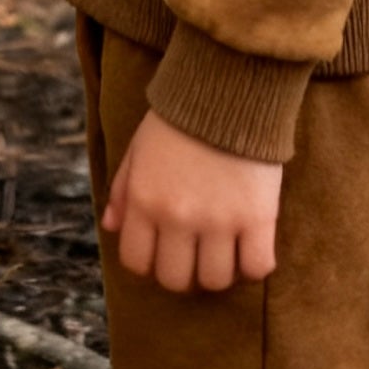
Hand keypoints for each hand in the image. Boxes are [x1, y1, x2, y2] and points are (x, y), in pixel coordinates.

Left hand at [101, 109, 280, 293]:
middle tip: (196, 252)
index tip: (164, 251)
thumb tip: (111, 226)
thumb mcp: (139, 148)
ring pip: (216, 280)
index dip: (150, 263)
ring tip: (224, 248)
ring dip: (219, 270)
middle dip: (184, 271)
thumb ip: (122, 189)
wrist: (226, 88)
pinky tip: (251, 244)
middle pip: (176, 280)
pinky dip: (254, 264)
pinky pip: (257, 268)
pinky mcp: (257, 218)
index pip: (137, 263)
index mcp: (144, 200)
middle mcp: (177, 217)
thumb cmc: (178, 118)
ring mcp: (218, 221)